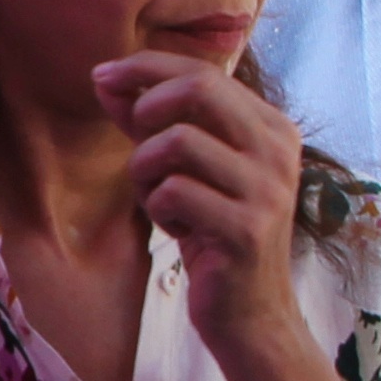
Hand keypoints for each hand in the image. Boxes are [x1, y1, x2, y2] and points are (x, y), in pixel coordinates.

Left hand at [93, 53, 311, 367]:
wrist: (249, 313)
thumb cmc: (213, 234)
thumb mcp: (183, 169)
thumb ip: (150, 123)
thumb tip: (105, 78)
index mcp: (270, 127)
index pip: (205, 72)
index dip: (146, 67)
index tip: (102, 76)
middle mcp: (278, 149)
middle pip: (199, 88)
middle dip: (146, 105)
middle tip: (132, 140)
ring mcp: (267, 189)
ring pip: (176, 142)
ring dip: (145, 170)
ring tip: (157, 199)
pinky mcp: (246, 229)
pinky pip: (172, 192)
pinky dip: (157, 208)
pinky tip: (176, 229)